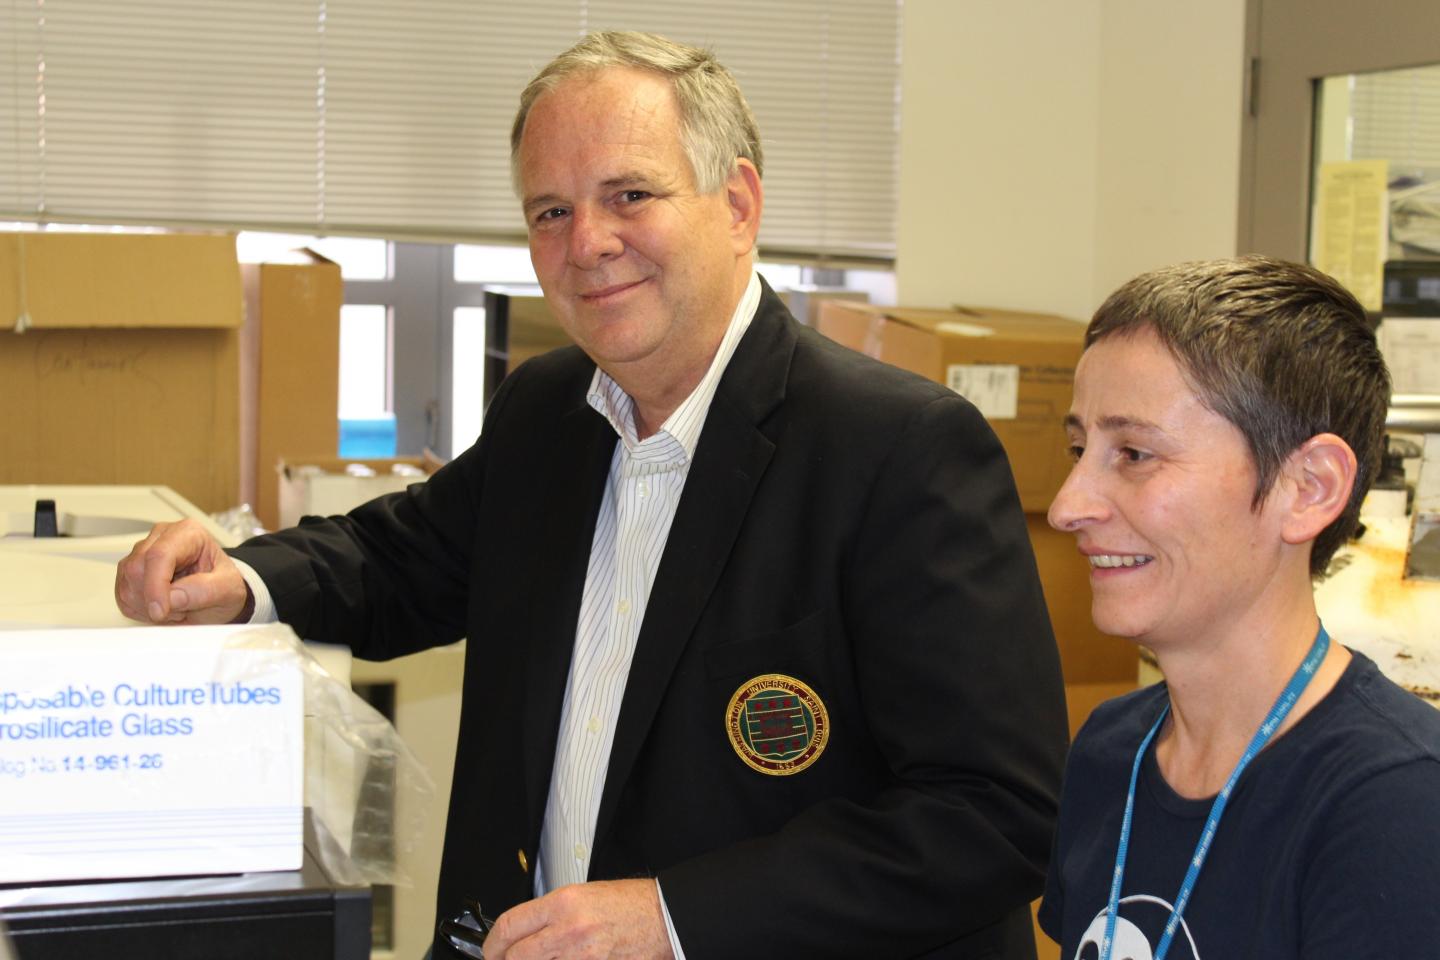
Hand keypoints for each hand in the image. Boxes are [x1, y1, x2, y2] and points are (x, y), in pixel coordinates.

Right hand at [114, 519, 251, 624]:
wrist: (219, 594)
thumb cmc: (225, 585)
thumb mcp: (229, 590)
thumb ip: (205, 591)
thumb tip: (173, 597)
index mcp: (188, 533)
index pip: (160, 555)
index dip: (156, 586)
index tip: (161, 611)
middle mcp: (161, 538)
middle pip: (136, 569)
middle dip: (154, 599)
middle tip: (181, 610)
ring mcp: (142, 554)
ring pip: (126, 584)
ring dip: (148, 607)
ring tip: (177, 608)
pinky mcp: (130, 573)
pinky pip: (123, 597)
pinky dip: (140, 611)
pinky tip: (163, 608)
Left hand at [482, 879, 674, 959]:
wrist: (663, 917)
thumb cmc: (630, 904)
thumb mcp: (584, 895)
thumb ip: (552, 914)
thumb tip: (526, 933)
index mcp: (564, 903)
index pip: (510, 925)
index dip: (492, 944)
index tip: (491, 951)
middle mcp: (569, 930)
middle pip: (517, 956)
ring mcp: (582, 956)